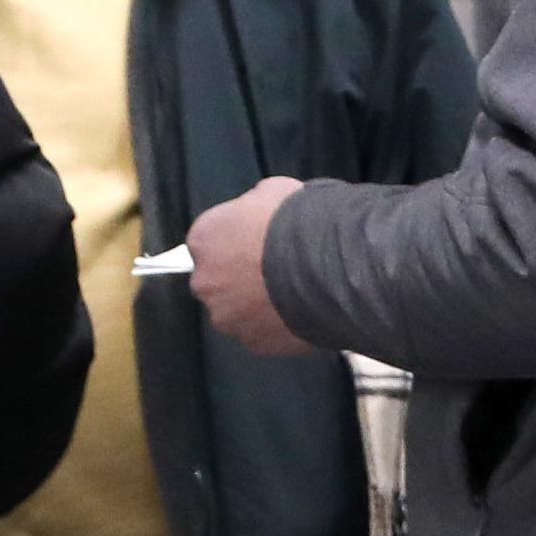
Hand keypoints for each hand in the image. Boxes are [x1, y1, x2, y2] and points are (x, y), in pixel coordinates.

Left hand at [186, 176, 315, 360]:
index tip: (260, 244)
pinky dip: (280, 327)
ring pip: (239, 313)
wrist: (331, 267)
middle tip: (278, 271)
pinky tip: (303, 312)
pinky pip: (264, 335)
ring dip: (259, 306)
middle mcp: (206, 282)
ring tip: (296, 295)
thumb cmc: (300, 224)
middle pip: (220, 282)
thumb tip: (260, 211)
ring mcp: (229, 317)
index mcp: (204, 239)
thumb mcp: (274, 192)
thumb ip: (255, 205)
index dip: (239, 242)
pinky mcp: (254, 343)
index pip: (211, 243)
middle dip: (243, 279)